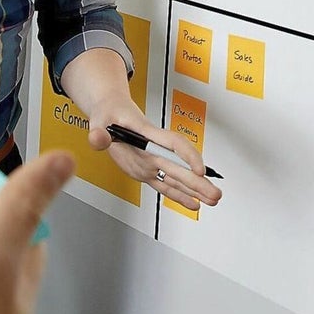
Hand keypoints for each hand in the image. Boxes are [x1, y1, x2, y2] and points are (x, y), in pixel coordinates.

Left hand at [88, 102, 220, 210]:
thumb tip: (98, 138)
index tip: (199, 169)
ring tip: (213, 200)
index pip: (172, 144)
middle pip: (180, 165)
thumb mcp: (99, 120)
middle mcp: (153, 149)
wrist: (112, 110)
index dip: (188, 155)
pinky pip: (165, 184)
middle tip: (215, 193)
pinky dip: (179, 195)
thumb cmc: (109, 113)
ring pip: (176, 177)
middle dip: (198, 181)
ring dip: (195, 189)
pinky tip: (193, 203)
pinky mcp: (146, 170)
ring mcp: (151, 161)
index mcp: (146, 133)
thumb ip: (98, 133)